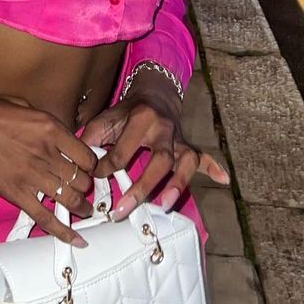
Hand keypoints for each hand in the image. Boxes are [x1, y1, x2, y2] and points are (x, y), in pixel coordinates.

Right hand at [0, 88, 97, 246]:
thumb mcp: (20, 104)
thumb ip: (41, 122)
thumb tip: (53, 135)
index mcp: (49, 128)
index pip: (86, 154)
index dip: (90, 165)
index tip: (88, 170)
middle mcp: (45, 152)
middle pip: (80, 178)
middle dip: (86, 186)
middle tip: (86, 191)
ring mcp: (30, 174)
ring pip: (69, 199)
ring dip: (80, 208)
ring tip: (84, 211)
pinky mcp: (13, 192)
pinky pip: (44, 216)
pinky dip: (62, 230)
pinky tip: (75, 238)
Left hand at [81, 75, 228, 219]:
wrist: (154, 94)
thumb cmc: (127, 112)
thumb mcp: (106, 117)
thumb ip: (92, 138)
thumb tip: (80, 164)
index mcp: (141, 118)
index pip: (123, 150)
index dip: (106, 168)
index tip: (95, 180)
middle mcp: (165, 129)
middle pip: (159, 160)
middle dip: (142, 186)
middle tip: (123, 209)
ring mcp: (180, 139)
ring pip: (185, 162)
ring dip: (179, 184)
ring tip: (168, 204)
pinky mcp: (188, 146)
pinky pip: (204, 158)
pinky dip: (214, 168)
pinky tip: (223, 180)